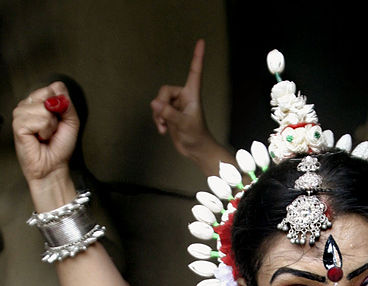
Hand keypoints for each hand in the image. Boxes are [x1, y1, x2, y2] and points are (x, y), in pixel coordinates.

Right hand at [12, 82, 78, 186]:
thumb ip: (67, 103)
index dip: (62, 105)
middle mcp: (28, 104)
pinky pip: (39, 120)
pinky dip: (44, 131)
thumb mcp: (71, 121)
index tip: (60, 121)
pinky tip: (39, 138)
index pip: (54, 88)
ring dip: (50, 126)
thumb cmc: (60, 147)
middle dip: (56, 115)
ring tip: (45, 135)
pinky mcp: (18, 124)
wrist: (53, 167)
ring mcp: (20, 113)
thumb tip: (58, 89)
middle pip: (48, 93)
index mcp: (39, 102)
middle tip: (52, 129)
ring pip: (44, 108)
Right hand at [150, 39, 214, 163]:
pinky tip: (162, 130)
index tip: (202, 41)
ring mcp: (176, 105)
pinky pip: (157, 111)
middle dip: (161, 105)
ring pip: (158, 101)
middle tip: (165, 120)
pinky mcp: (170, 114)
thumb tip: (154, 103)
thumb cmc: (197, 136)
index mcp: (192, 94)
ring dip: (158, 115)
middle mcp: (184, 96)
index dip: (197, 56)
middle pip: (164, 91)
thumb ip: (168, 113)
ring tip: (164, 127)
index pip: (195, 71)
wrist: (196, 150)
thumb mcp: (183, 124)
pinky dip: (158, 120)